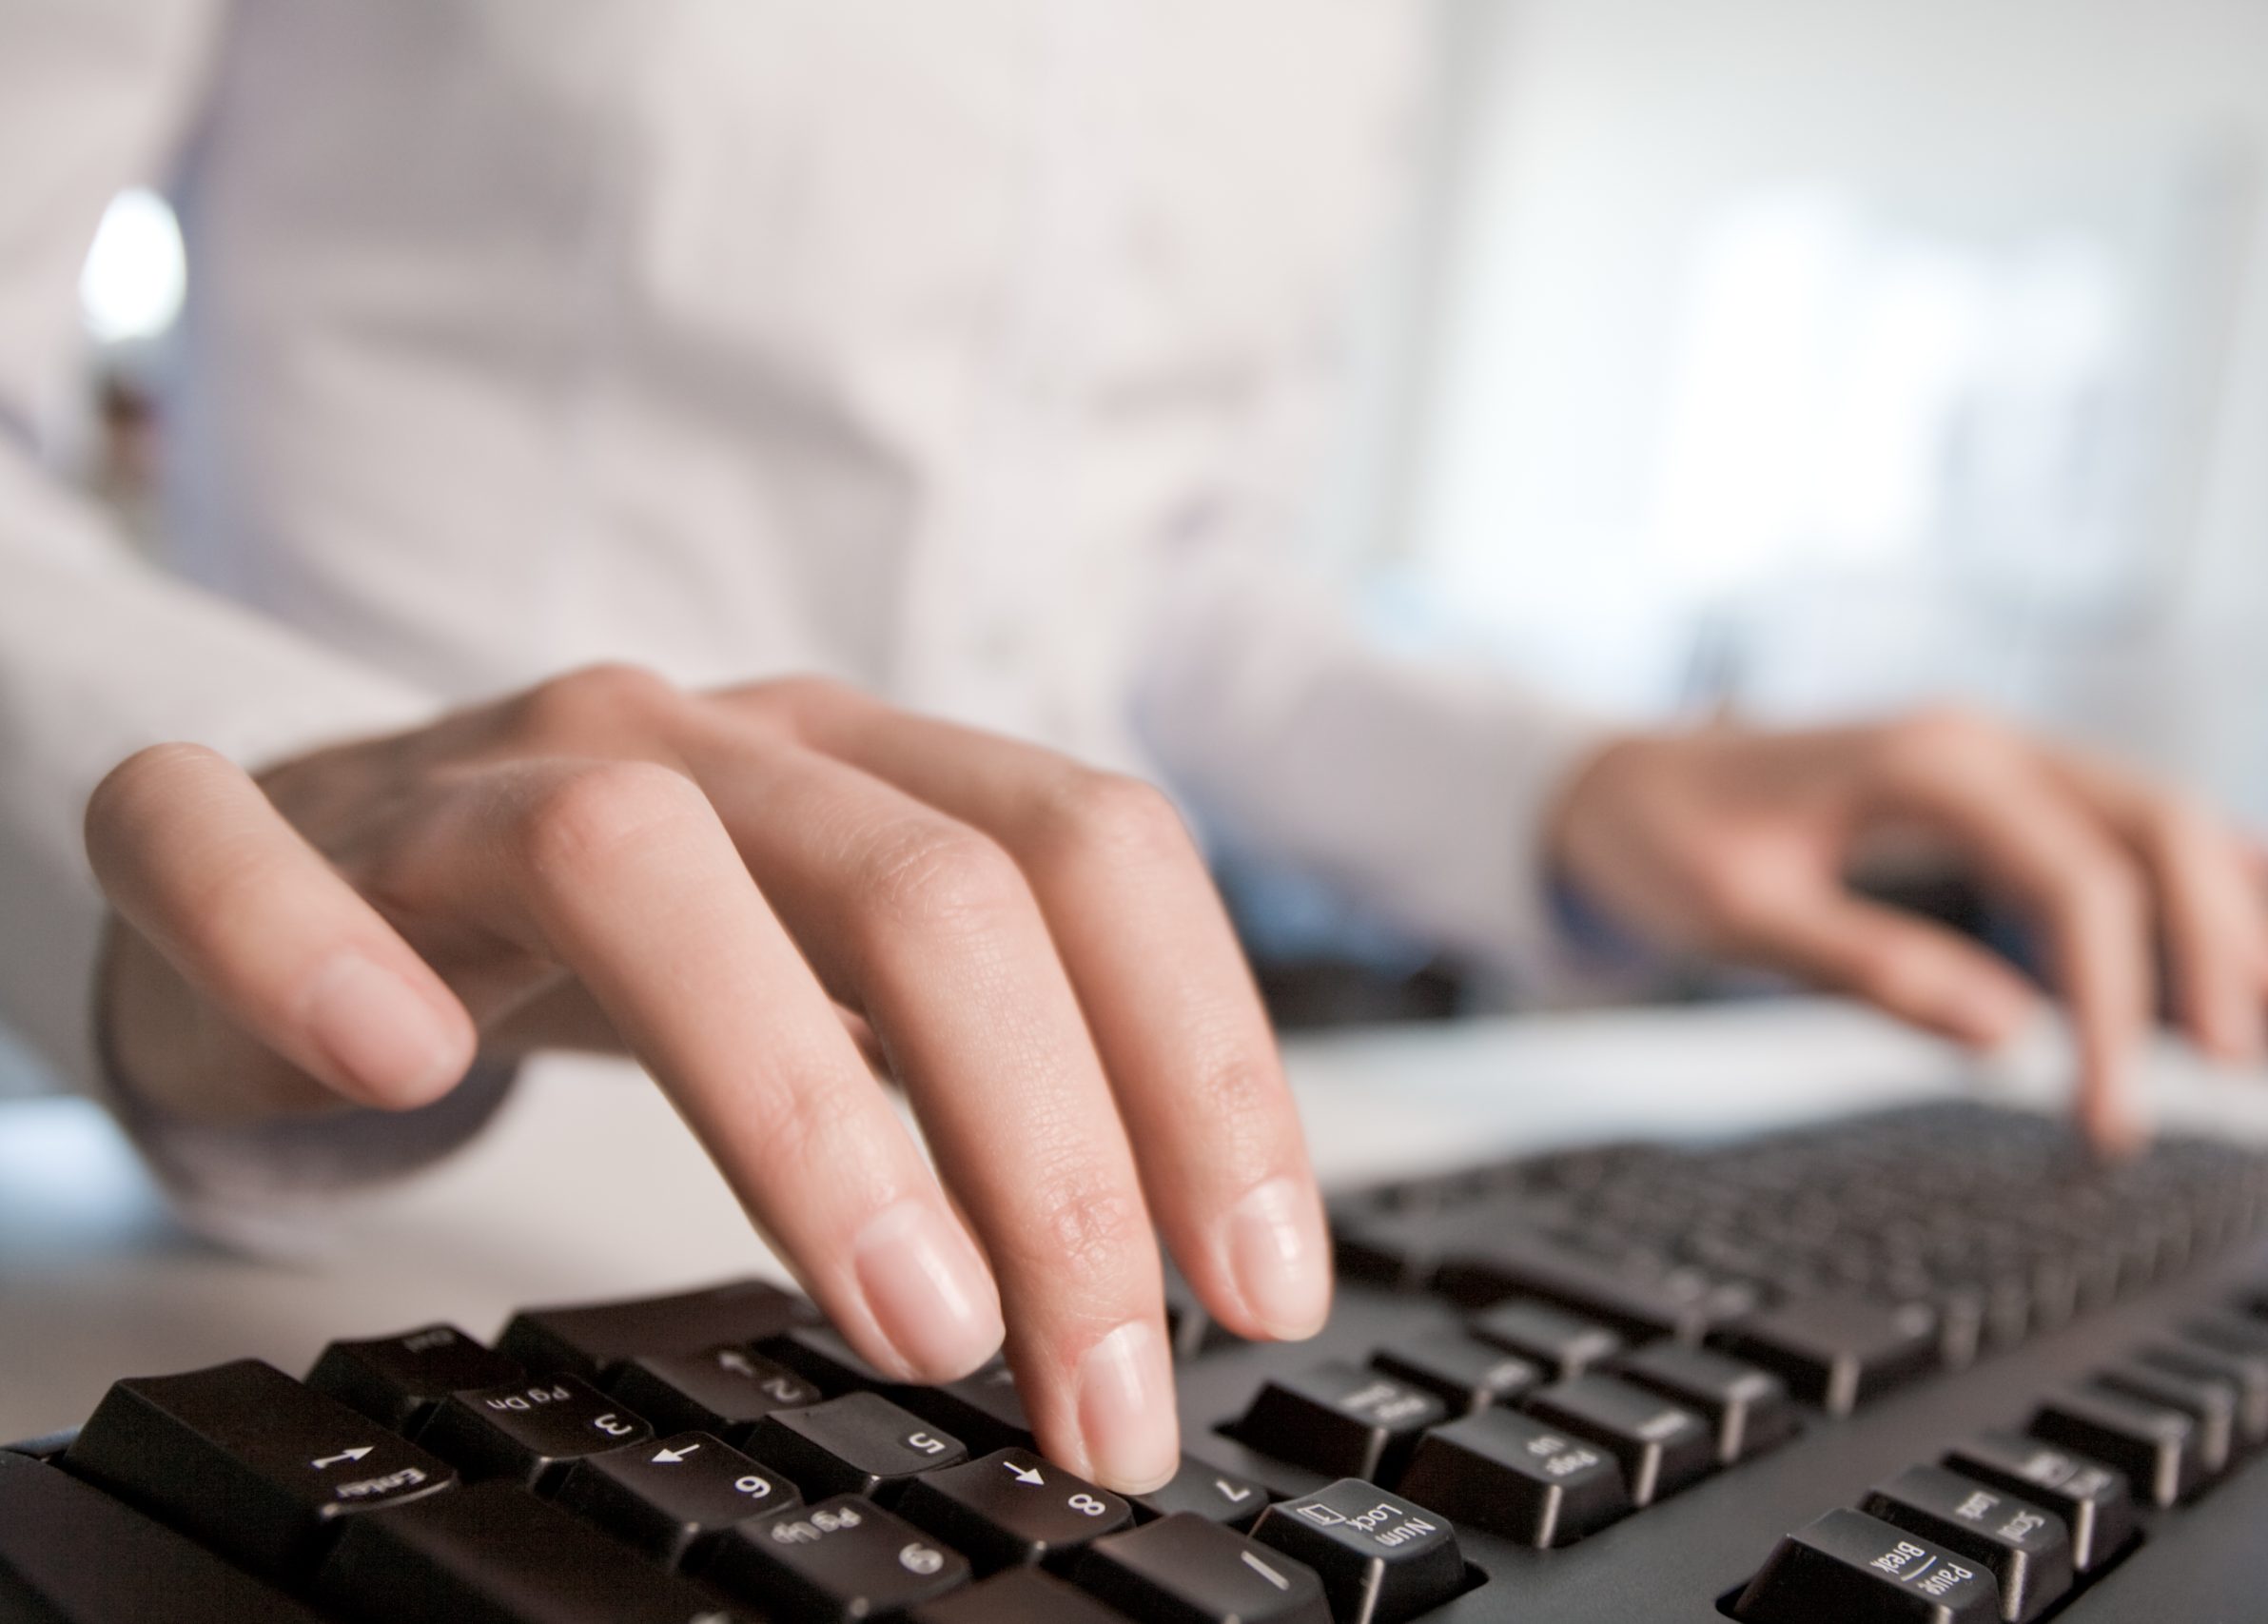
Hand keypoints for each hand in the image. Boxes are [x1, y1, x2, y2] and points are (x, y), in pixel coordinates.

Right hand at [84, 664, 1331, 1491]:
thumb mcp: (833, 984)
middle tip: (1103, 1388)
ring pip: (637, 865)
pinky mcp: (266, 833)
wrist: (329, 862)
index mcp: (858, 769)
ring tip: (913, 1321)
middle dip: (1056, 1155)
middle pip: (924, 887)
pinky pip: (242, 851)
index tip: (1260, 1287)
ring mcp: (477, 779)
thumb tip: (1169, 1268)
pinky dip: (313, 953)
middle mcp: (699, 746)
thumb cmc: (615, 946)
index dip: (1204, 1067)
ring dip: (794, 1108)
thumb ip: (977, 1083)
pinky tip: (399, 1069)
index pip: (1095, 854)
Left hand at [1549, 707, 2267, 1146]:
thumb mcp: (1742, 916)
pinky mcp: (1978, 785)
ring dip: (2220, 903)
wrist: (1607, 783)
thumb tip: (2007, 1036)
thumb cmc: (1660, 842)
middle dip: (2210, 944)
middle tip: (2237, 1064)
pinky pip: (2107, 818)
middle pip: (2150, 829)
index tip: (2112, 1119)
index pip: (2074, 884)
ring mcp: (1985, 755)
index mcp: (1928, 766)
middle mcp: (1977, 744)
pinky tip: (2251, 895)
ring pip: (2147, 815)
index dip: (2113, 1004)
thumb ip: (1873, 967)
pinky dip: (2178, 869)